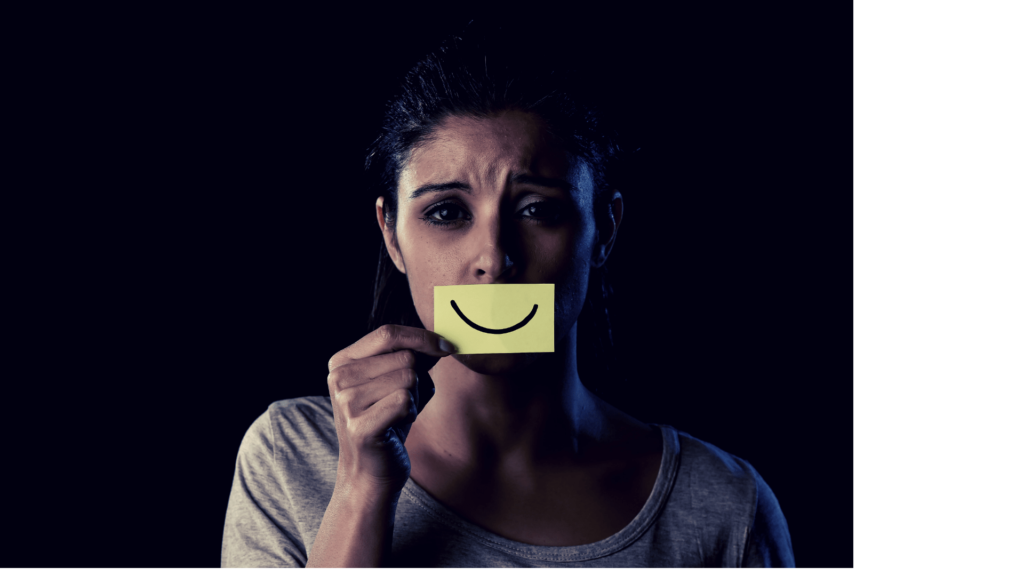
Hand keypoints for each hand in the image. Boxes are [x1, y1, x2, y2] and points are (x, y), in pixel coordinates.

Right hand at [326, 324, 454, 496]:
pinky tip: (396, 426)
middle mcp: (338, 378)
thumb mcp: (397, 381)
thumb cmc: (388, 421)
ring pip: (408, 378)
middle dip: (416, 378)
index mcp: (342, 361)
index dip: (422, 337)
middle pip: (404, 357)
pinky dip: (410, 413)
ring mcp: (346, 402)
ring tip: (396, 415)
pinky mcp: (360, 426)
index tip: (446, 346)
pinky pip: (405, 401)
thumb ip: (414, 357)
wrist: (370, 471)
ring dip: (413, 398)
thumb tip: (441, 341)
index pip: (388, 333)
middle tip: (400, 401)